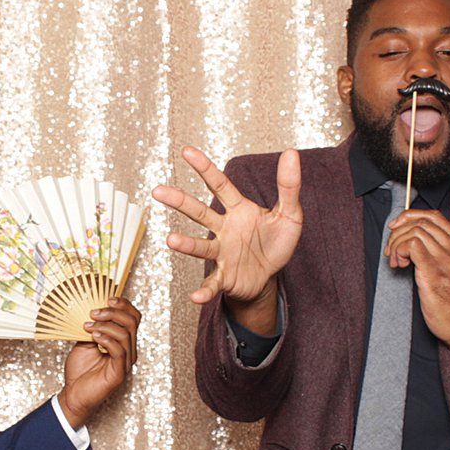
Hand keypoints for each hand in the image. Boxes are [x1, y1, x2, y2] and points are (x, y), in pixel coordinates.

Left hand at [56, 297, 142, 428]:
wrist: (73, 394)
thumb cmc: (80, 370)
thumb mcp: (85, 341)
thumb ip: (94, 327)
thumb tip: (93, 309)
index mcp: (124, 341)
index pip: (134, 317)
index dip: (124, 305)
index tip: (107, 298)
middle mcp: (129, 350)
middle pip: (132, 322)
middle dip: (113, 312)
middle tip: (94, 313)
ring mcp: (126, 362)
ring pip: (125, 334)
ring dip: (106, 325)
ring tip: (88, 327)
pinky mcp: (120, 373)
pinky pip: (119, 350)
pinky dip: (107, 339)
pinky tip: (94, 337)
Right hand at [152, 147, 301, 333]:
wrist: (270, 275)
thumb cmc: (276, 242)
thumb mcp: (290, 213)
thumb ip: (289, 186)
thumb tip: (291, 153)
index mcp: (238, 210)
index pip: (219, 185)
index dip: (204, 168)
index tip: (187, 152)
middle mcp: (224, 229)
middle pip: (199, 212)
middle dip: (179, 201)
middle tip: (158, 191)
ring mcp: (221, 253)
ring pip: (200, 247)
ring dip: (186, 244)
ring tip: (171, 240)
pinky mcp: (224, 276)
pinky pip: (212, 283)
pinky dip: (204, 291)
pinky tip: (196, 297)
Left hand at [385, 209, 449, 378]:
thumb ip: (438, 252)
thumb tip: (411, 239)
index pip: (434, 216)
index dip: (410, 216)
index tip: (396, 227)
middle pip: (422, 222)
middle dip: (398, 232)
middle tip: (391, 251)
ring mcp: (448, 261)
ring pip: (415, 232)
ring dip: (397, 243)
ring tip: (396, 261)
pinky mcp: (435, 273)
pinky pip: (412, 246)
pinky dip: (399, 251)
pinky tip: (399, 265)